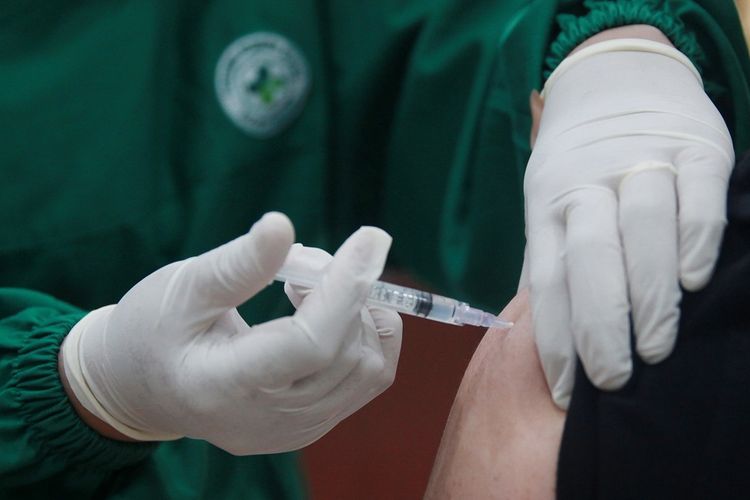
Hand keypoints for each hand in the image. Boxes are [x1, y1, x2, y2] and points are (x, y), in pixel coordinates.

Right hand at [61, 212, 401, 454]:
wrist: (141, 388)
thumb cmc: (153, 330)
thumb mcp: (183, 287)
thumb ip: (237, 263)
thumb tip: (283, 224)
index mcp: (223, 386)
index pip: (310, 344)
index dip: (345, 288)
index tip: (370, 237)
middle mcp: (267, 420)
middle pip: (345, 355)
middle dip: (346, 293)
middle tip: (304, 265)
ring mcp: (293, 431)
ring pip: (367, 370)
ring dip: (358, 314)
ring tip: (307, 288)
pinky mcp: (309, 427)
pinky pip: (365, 382)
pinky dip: (364, 337)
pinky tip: (327, 313)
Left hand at [523, 33, 733, 407]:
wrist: (613, 79)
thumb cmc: (577, 165)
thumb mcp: (549, 206)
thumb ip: (553, 262)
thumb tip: (544, 336)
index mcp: (547, 205)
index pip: (547, 278)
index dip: (556, 338)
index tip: (568, 391)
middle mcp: (586, 183)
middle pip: (590, 255)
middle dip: (600, 324)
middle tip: (614, 379)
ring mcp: (639, 160)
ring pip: (642, 226)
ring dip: (649, 291)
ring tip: (656, 347)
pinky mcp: (693, 145)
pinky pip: (696, 193)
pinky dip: (695, 237)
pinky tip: (693, 280)